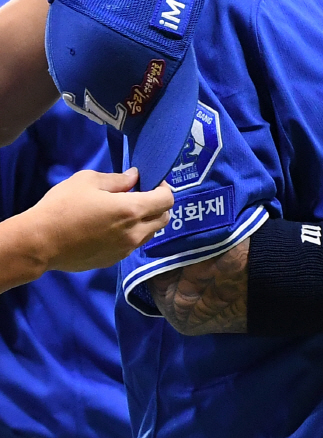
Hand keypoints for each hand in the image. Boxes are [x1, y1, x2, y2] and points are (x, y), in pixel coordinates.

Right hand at [19, 168, 173, 272]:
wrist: (40, 242)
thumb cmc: (62, 207)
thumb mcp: (87, 181)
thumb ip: (117, 180)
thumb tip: (134, 177)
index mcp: (132, 210)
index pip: (167, 200)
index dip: (164, 189)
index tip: (153, 183)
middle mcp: (135, 232)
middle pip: (164, 219)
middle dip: (159, 205)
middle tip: (142, 196)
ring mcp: (125, 249)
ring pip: (150, 234)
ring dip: (146, 221)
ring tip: (126, 211)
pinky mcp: (114, 260)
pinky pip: (133, 245)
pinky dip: (132, 234)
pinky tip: (113, 227)